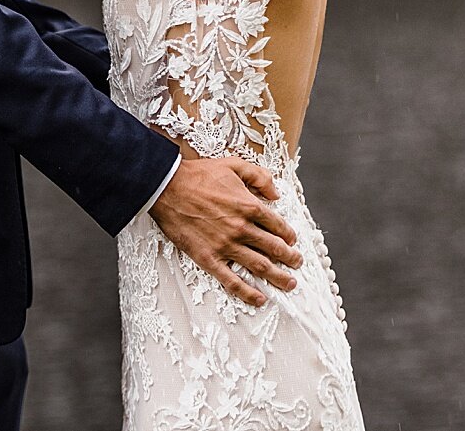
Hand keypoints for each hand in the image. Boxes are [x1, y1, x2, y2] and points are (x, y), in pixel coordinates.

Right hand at [148, 157, 301, 306]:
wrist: (167, 187)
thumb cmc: (198, 175)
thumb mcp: (234, 165)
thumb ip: (259, 176)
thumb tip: (276, 193)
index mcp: (249, 206)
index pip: (278, 225)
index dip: (289, 235)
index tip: (292, 241)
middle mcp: (241, 228)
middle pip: (274, 248)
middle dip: (290, 258)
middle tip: (297, 264)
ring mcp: (225, 246)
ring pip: (259, 266)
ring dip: (277, 277)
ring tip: (290, 283)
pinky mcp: (208, 258)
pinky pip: (231, 280)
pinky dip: (248, 292)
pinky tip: (260, 299)